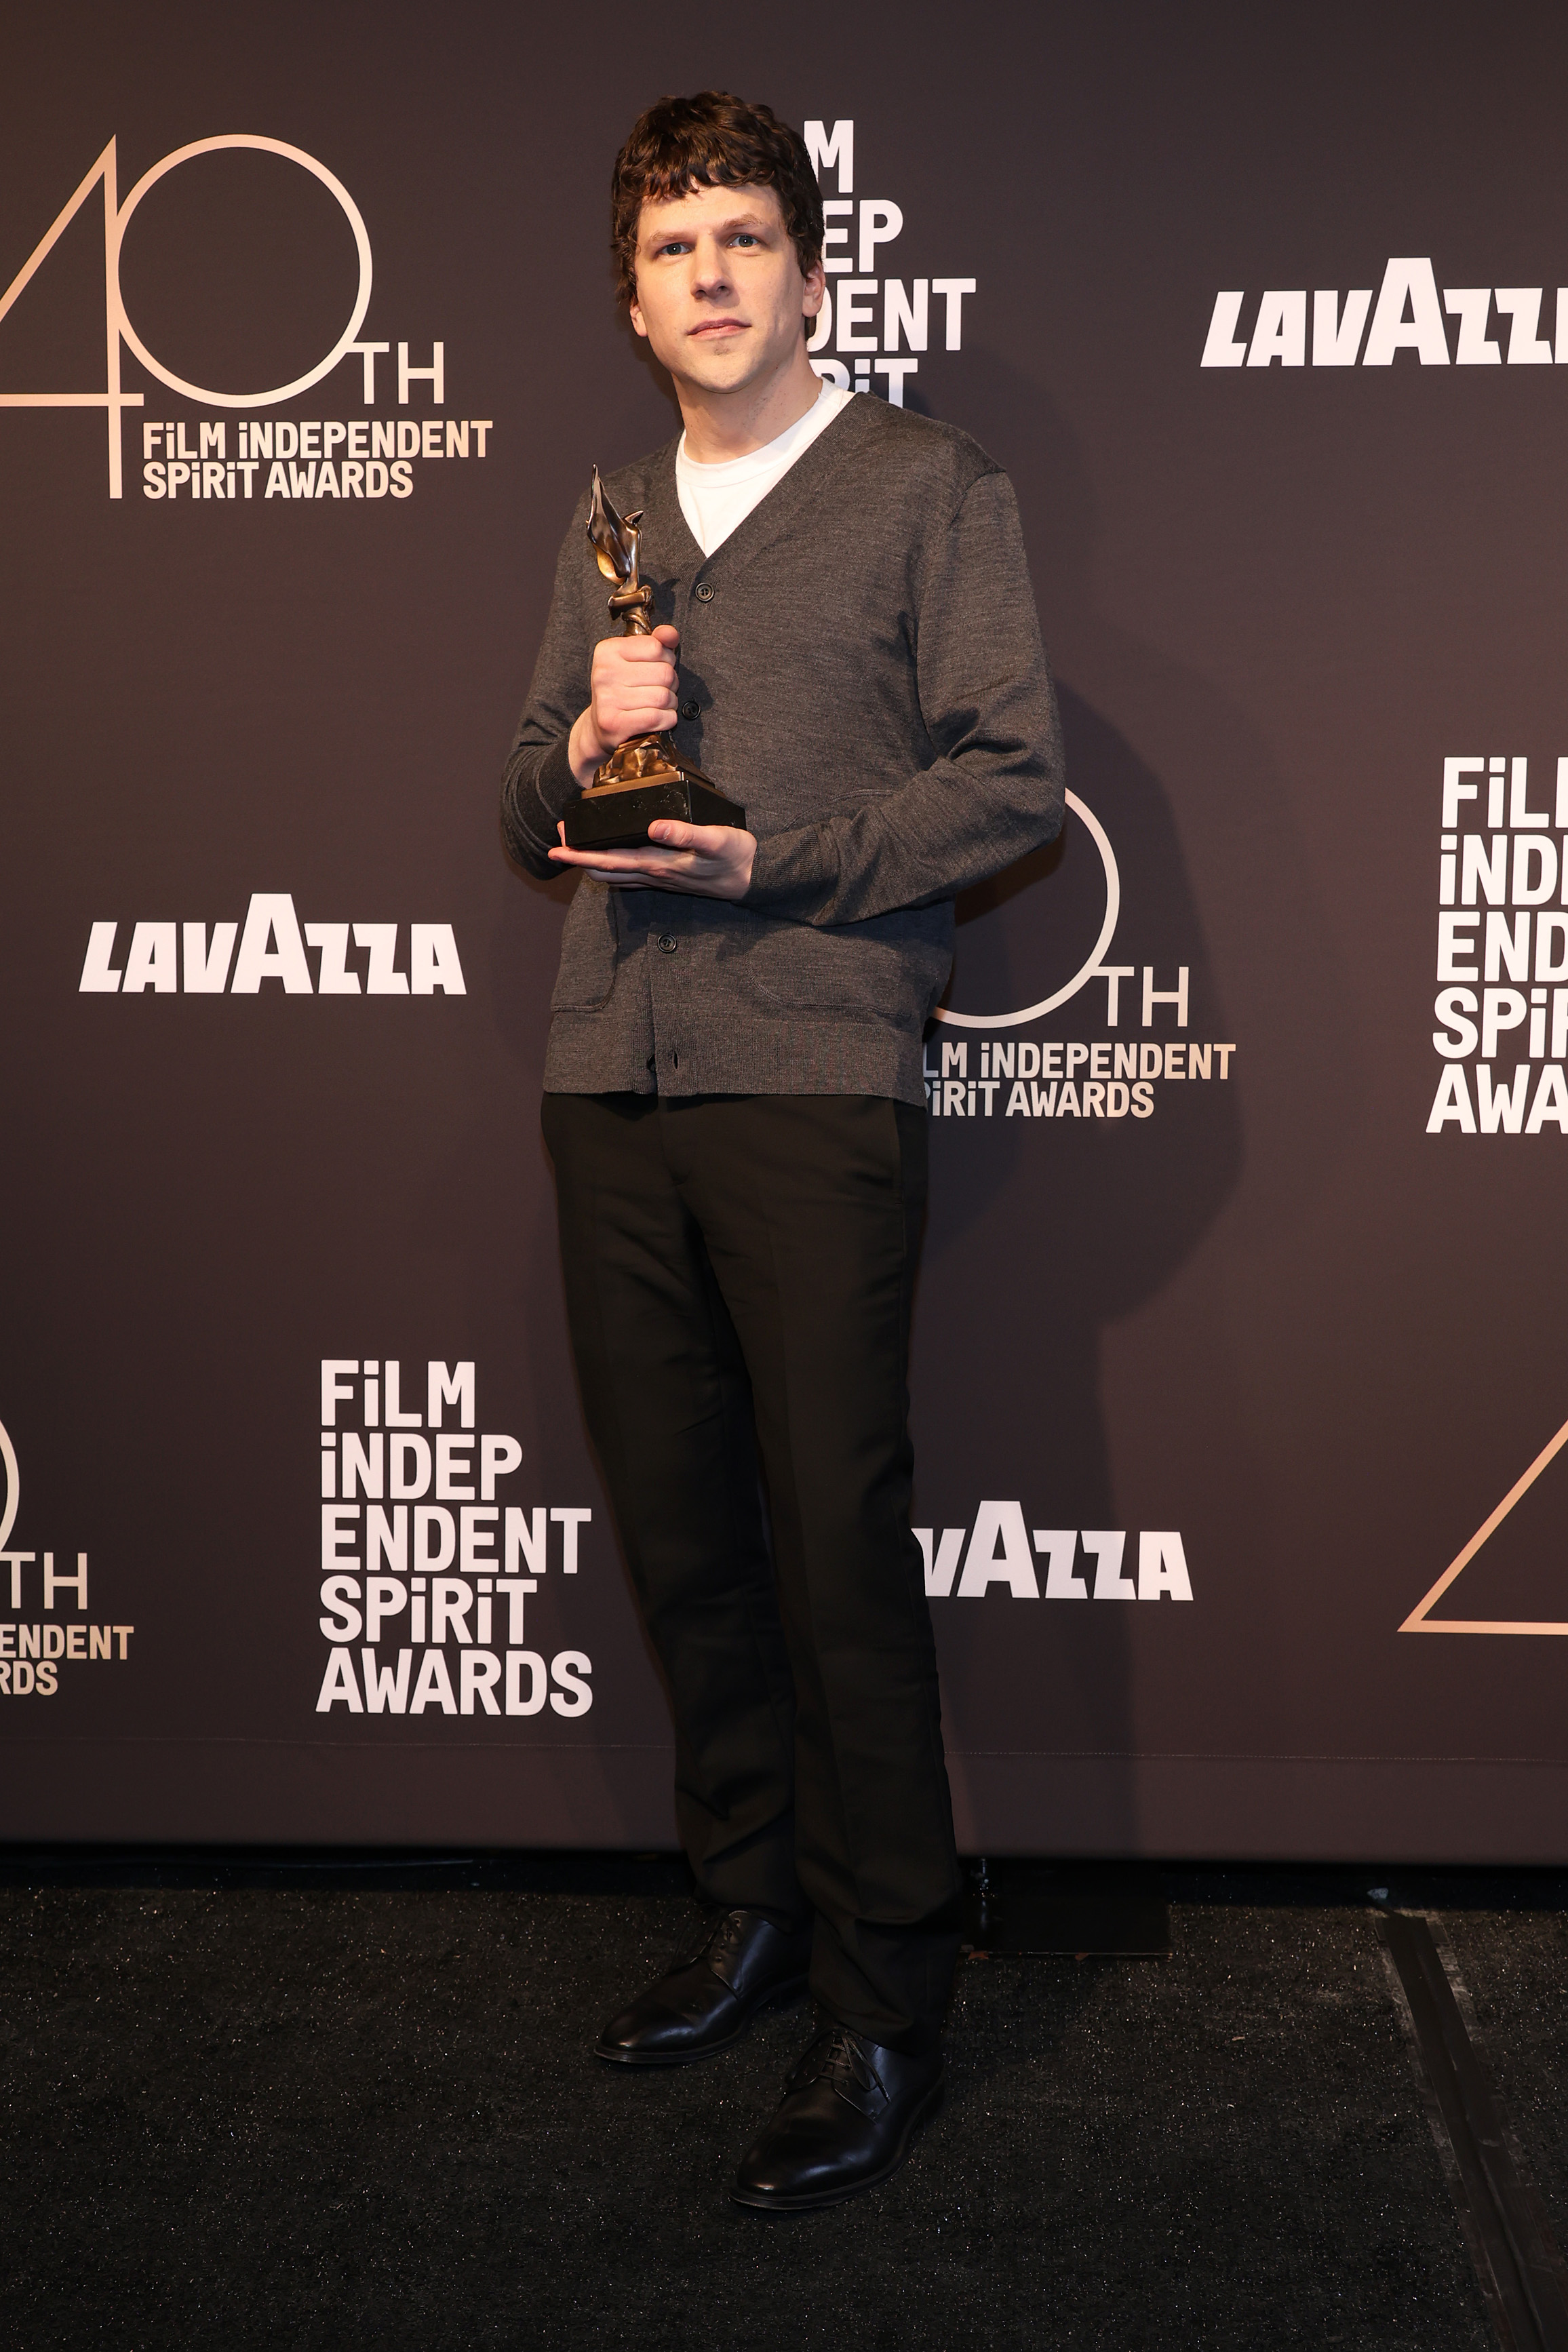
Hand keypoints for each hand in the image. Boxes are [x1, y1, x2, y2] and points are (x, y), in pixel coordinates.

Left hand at [549, 818, 756, 900]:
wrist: (753, 879)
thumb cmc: (736, 857)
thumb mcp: (716, 840)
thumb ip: (686, 834)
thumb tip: (655, 826)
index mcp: (658, 863)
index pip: (609, 860)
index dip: (580, 855)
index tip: (558, 846)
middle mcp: (654, 874)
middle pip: (604, 871)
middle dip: (578, 858)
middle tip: (557, 841)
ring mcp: (659, 878)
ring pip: (615, 876)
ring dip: (591, 864)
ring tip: (575, 847)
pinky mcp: (667, 877)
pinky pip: (629, 876)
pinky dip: (611, 867)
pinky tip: (608, 855)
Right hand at [568, 624, 679, 784]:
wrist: (599, 726)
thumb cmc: (623, 689)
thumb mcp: (636, 659)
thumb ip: (657, 643)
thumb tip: (670, 634)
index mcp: (608, 650)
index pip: (656, 647)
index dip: (666, 660)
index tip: (656, 668)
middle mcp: (604, 673)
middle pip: (665, 673)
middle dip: (671, 684)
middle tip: (659, 690)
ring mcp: (607, 699)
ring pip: (664, 697)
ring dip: (670, 704)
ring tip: (658, 705)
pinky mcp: (614, 724)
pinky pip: (658, 718)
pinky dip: (666, 720)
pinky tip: (658, 719)